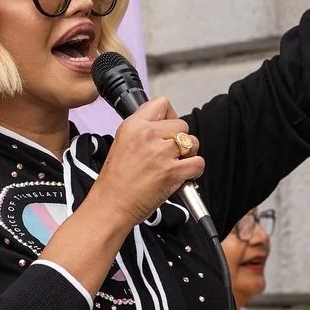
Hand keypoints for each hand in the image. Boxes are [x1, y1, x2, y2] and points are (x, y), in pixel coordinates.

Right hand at [88, 97, 203, 229]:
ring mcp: (161, 153)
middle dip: (180, 139)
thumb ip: (142, 129)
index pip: (162, 104)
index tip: (167, 129)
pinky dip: (194, 171)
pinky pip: (198, 163)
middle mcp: (147, 135)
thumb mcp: (122, 142)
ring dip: (189, 154)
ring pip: (192, 142)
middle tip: (170, 153)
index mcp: (133, 125)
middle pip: (182, 124)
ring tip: (175, 165)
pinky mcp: (172, 172)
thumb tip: (164, 122)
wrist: (111, 205)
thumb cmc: (115, 181)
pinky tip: (182, 176)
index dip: (169, 117)